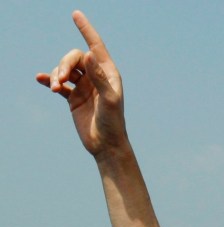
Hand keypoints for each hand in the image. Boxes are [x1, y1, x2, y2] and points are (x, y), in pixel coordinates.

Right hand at [35, 11, 127, 156]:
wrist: (106, 145)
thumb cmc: (112, 123)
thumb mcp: (108, 100)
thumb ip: (99, 78)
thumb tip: (88, 55)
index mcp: (108, 74)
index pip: (95, 47)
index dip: (86, 30)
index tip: (75, 14)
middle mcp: (96, 77)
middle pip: (74, 58)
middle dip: (64, 64)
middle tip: (61, 79)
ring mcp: (84, 87)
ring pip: (65, 70)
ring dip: (56, 74)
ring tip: (54, 87)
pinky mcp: (73, 98)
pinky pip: (58, 84)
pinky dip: (49, 80)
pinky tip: (40, 79)